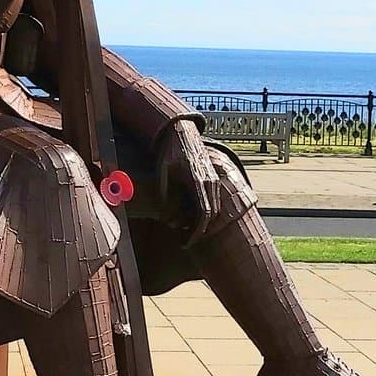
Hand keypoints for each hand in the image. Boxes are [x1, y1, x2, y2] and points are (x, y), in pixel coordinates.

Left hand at [155, 119, 221, 247]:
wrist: (181, 132)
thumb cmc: (168, 152)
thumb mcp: (161, 171)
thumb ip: (163, 191)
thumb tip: (163, 212)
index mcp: (197, 181)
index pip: (203, 213)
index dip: (196, 231)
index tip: (187, 242)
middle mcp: (209, 181)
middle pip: (211, 214)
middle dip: (200, 231)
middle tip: (184, 242)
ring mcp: (213, 179)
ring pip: (214, 209)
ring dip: (202, 223)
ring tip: (185, 232)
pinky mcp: (212, 178)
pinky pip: (213, 200)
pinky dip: (204, 213)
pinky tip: (189, 218)